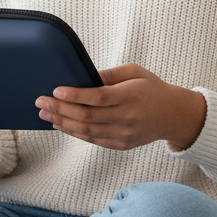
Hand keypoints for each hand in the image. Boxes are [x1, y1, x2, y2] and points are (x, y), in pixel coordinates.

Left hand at [34, 63, 206, 150]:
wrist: (175, 116)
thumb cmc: (152, 89)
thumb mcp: (136, 72)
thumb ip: (111, 74)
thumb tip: (84, 76)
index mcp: (131, 96)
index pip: (98, 97)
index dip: (75, 95)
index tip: (56, 90)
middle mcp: (127, 118)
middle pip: (88, 116)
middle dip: (60, 109)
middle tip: (41, 102)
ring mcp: (124, 134)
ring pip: (87, 131)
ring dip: (63, 123)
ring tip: (44, 114)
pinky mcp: (122, 144)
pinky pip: (93, 140)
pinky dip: (75, 133)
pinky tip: (61, 124)